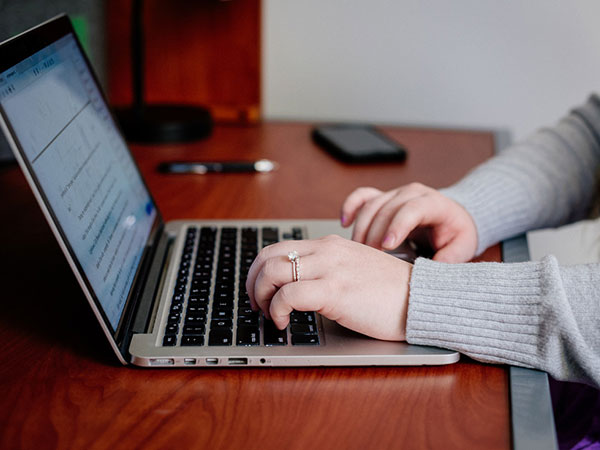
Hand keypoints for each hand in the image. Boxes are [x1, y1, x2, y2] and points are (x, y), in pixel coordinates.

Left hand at [246, 235, 410, 340]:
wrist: (421, 298)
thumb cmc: (391, 292)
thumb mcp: (354, 270)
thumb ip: (328, 271)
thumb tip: (299, 289)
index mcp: (329, 245)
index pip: (277, 248)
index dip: (259, 272)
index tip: (261, 292)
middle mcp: (326, 250)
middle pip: (267, 257)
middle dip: (253, 284)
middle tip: (258, 305)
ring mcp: (330, 268)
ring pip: (272, 272)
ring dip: (261, 297)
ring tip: (271, 315)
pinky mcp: (335, 290)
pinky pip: (289, 295)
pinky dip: (277, 310)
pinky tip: (285, 323)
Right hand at [341, 183, 477, 262]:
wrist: (453, 217)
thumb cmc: (456, 233)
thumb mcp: (461, 248)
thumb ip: (448, 260)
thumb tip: (429, 272)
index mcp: (433, 203)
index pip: (412, 209)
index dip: (397, 226)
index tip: (386, 246)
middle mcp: (411, 193)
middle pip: (386, 208)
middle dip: (375, 234)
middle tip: (370, 258)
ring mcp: (395, 194)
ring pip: (371, 205)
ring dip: (361, 229)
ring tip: (359, 252)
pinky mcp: (383, 198)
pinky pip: (361, 197)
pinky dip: (350, 207)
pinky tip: (344, 223)